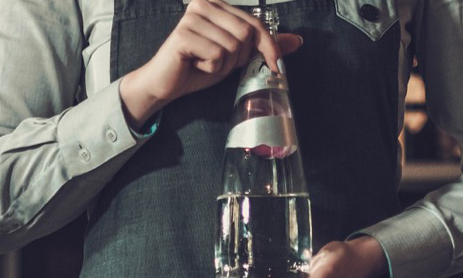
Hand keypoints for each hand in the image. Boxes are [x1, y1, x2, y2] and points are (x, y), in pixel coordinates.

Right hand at [117, 0, 302, 126]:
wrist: (166, 83)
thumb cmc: (198, 66)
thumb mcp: (236, 55)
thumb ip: (263, 45)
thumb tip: (296, 41)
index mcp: (217, 3)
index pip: (255, 22)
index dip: (269, 45)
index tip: (275, 64)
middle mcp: (203, 4)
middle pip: (246, 33)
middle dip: (239, 57)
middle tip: (219, 62)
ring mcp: (192, 17)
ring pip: (232, 46)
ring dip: (224, 64)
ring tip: (205, 63)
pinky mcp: (183, 34)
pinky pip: (217, 55)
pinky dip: (211, 68)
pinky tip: (196, 65)